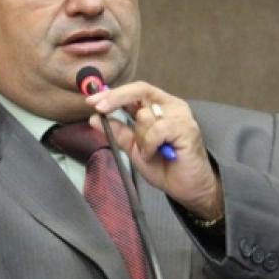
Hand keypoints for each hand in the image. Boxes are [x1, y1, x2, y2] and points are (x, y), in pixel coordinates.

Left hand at [85, 81, 223, 220]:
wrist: (186, 188)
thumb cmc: (164, 166)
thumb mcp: (133, 148)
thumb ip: (118, 132)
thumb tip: (94, 119)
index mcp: (159, 106)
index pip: (135, 91)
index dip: (113, 93)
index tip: (92, 100)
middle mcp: (171, 106)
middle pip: (138, 91)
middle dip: (115, 99)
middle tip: (99, 108)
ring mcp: (181, 115)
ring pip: (144, 115)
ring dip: (140, 138)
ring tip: (150, 152)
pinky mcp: (186, 128)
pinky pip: (157, 130)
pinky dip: (150, 144)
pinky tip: (157, 153)